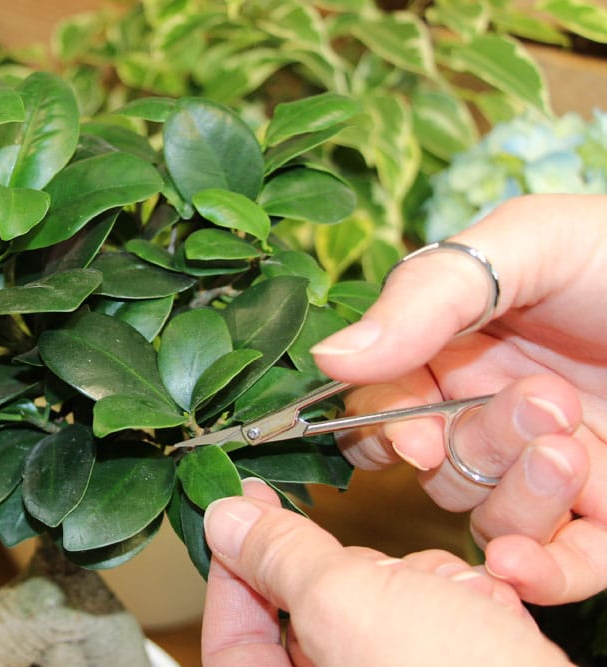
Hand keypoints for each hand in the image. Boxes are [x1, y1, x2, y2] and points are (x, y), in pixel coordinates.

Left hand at [201, 480, 570, 666]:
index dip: (230, 571)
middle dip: (352, 579)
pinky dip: (455, 603)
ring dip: (415, 587)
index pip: (233, 643)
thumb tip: (225, 520)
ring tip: (452, 597)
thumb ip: (280, 560)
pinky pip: (428, 620)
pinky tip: (485, 608)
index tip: (239, 514)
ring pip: (377, 610)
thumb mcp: (349, 605)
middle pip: (308, 619)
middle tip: (374, 561)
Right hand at [310, 194, 606, 604]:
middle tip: (541, 402)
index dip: (381, 425)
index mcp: (460, 346)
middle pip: (434, 465)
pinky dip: (534, 573)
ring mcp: (552, 466)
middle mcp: (494, 409)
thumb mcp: (533, 242)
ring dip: (516, 493)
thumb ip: (427, 295)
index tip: (403, 438)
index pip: (383, 401)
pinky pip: (556, 564)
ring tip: (572, 443)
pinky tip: (523, 565)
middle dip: (472, 445)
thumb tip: (330, 357)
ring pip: (487, 514)